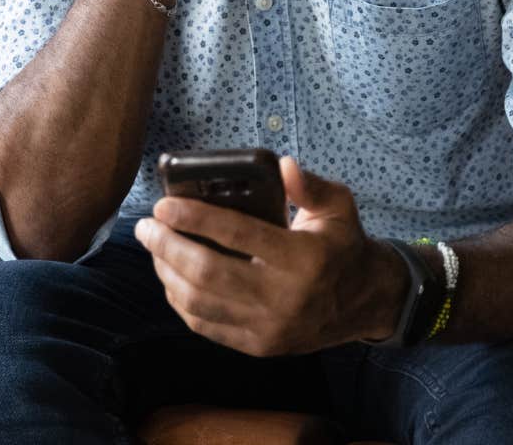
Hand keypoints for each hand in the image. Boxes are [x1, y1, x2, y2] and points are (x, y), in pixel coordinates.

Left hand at [134, 155, 400, 356]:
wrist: (366, 303)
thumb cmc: (344, 245)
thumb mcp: (339, 207)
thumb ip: (309, 186)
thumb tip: (282, 165)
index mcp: (302, 258)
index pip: (238, 234)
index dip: (195, 218)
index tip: (164, 205)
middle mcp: (283, 297)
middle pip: (208, 272)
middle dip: (167, 247)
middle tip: (146, 226)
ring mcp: (268, 327)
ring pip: (200, 303)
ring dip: (167, 274)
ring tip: (154, 248)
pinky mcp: (259, 346)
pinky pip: (207, 326)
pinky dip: (181, 302)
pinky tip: (171, 279)